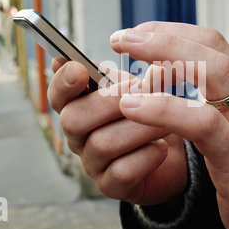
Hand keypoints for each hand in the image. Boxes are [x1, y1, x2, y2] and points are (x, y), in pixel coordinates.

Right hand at [47, 58, 187, 205]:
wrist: (171, 153)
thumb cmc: (147, 115)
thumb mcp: (137, 89)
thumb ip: (129, 72)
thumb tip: (129, 42)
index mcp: (79, 106)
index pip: (57, 96)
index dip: (62, 83)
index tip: (80, 69)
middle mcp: (79, 136)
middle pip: (73, 119)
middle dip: (110, 101)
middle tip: (143, 89)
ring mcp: (93, 163)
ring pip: (102, 144)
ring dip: (139, 127)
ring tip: (167, 120)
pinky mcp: (112, 186)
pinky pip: (123, 172)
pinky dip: (146, 156)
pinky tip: (162, 148)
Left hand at [110, 21, 228, 228]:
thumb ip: (205, 103)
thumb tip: (163, 82)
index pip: (212, 44)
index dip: (173, 32)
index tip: (138, 34)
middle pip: (212, 48)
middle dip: (165, 35)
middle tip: (123, 37)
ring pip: (213, 72)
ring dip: (164, 57)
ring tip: (123, 56)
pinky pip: (202, 123)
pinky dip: (164, 109)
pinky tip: (132, 106)